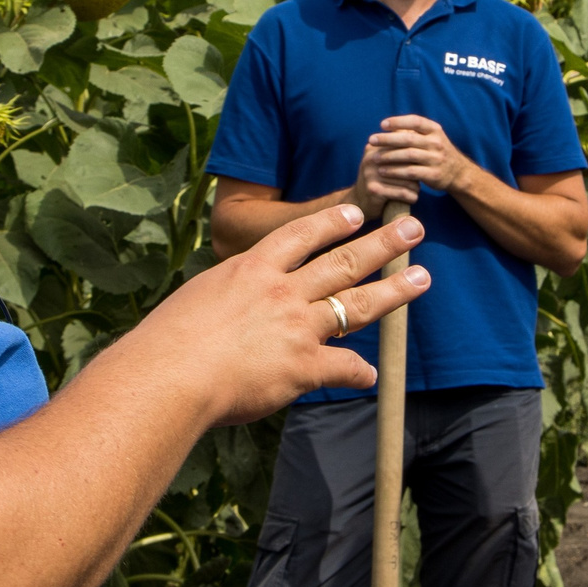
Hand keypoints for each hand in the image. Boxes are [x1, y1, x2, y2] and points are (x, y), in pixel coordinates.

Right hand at [132, 203, 427, 424]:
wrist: (168, 374)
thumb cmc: (166, 342)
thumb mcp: (195, 301)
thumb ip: (223, 301)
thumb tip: (226, 313)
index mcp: (251, 269)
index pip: (299, 236)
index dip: (330, 223)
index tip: (354, 212)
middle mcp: (281, 291)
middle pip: (343, 261)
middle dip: (382, 242)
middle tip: (413, 228)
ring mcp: (297, 327)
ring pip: (357, 303)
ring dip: (394, 290)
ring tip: (422, 277)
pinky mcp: (303, 366)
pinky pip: (343, 367)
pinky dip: (358, 372)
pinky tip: (371, 374)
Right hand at [351, 139, 415, 213]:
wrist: (359, 202)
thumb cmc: (379, 179)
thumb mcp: (382, 161)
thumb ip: (396, 148)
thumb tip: (416, 131)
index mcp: (374, 148)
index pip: (403, 145)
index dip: (416, 156)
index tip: (422, 165)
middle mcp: (371, 159)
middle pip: (407, 162)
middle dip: (418, 171)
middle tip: (422, 178)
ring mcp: (371, 174)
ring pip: (407, 179)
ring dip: (416, 187)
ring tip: (416, 190)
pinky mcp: (374, 190)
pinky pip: (402, 192)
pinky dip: (411, 197)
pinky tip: (413, 198)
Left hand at [362, 115, 473, 200]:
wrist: (457, 172)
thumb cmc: (436, 152)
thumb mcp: (431, 137)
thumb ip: (414, 131)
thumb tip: (387, 125)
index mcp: (435, 130)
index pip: (415, 121)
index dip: (398, 121)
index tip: (382, 124)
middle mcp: (436, 142)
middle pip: (408, 138)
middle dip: (387, 139)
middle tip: (371, 140)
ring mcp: (435, 159)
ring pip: (408, 155)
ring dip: (389, 156)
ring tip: (374, 157)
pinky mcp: (433, 174)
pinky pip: (410, 172)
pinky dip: (395, 171)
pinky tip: (383, 171)